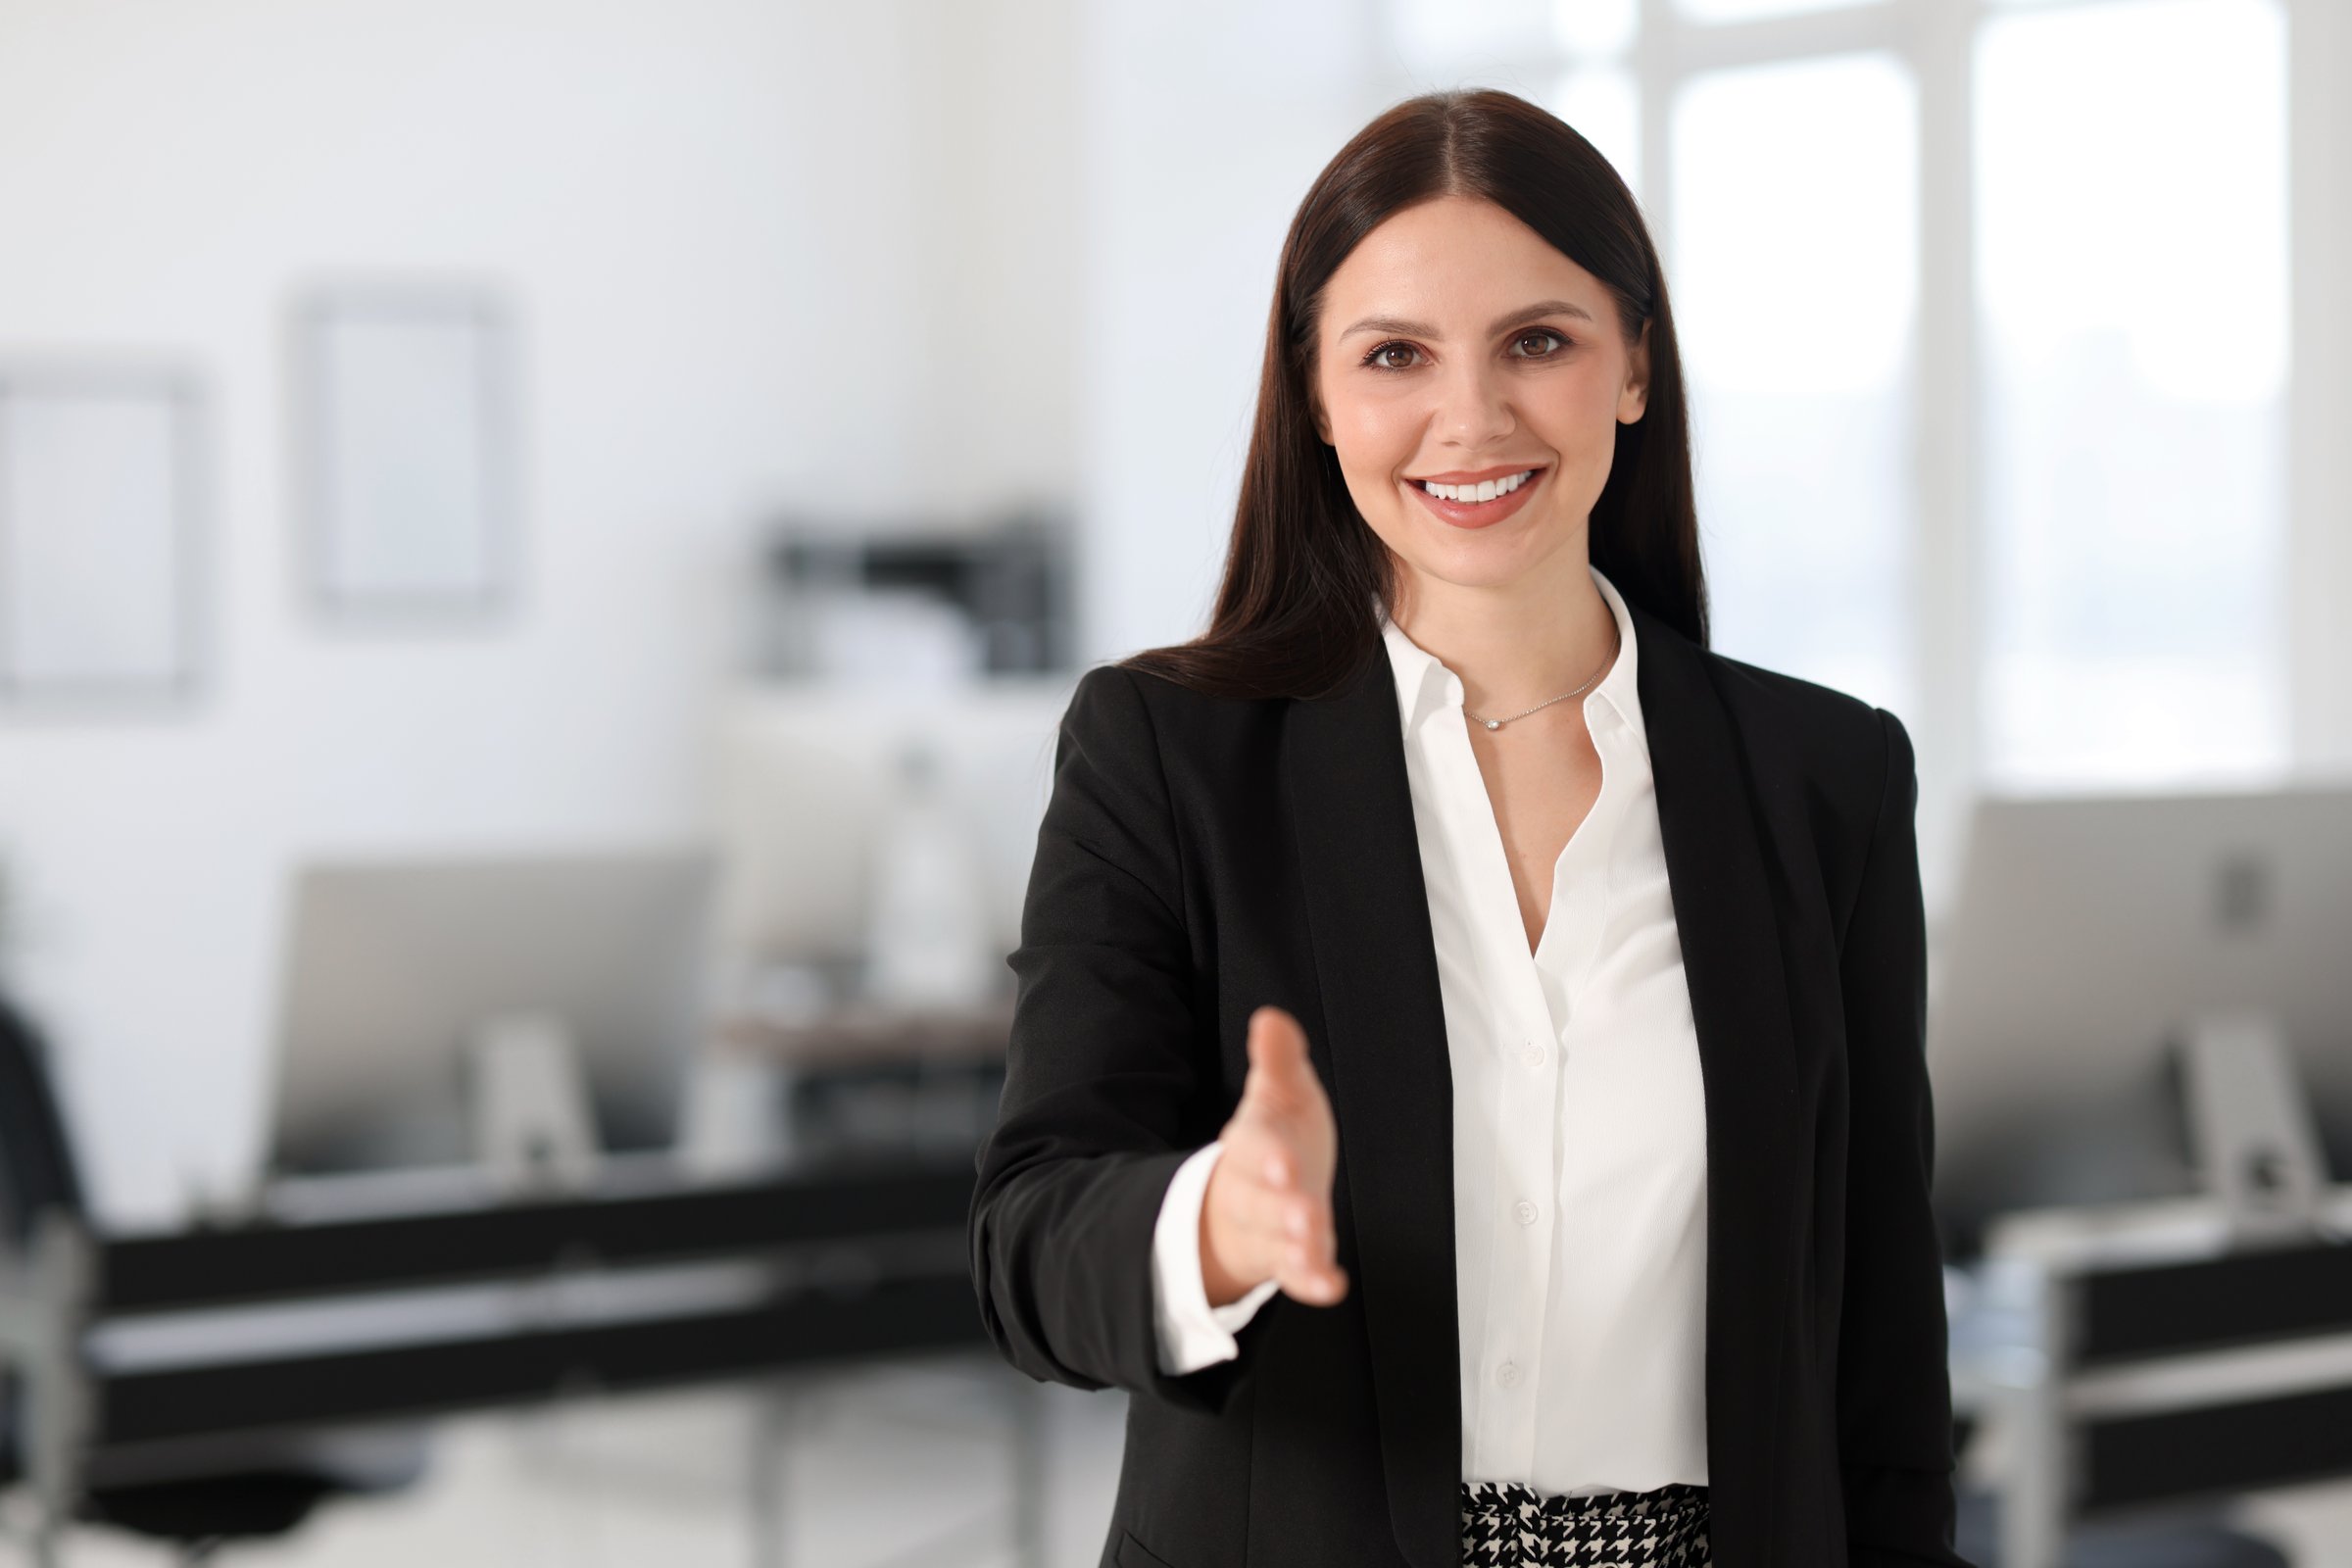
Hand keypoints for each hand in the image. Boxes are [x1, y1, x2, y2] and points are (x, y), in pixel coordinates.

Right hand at [1200, 1004, 1348, 1307]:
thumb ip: (1278, 1059)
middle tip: (1300, 1210)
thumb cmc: (1276, 1137)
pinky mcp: (1288, 1259)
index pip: (1255, 1146)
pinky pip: (1296, 1275)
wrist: (1256, 1190)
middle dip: (1279, 1206)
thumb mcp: (1279, 1093)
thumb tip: (1271, 1018)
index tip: (1284, 1162)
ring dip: (1294, 1244)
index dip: (1267, 1155)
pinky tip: (1331, 1286)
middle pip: (1259, 1200)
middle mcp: (1255, 1188)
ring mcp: (1270, 1228)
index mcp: (1255, 1141)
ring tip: (1314, 1247)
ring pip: (1275, 1240)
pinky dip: (1311, 1282)